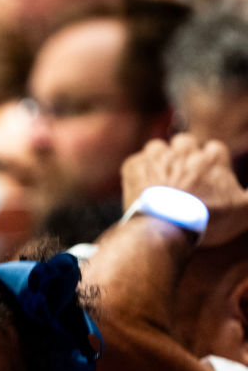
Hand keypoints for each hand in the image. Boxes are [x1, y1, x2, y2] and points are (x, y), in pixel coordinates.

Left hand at [121, 135, 247, 246]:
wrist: (167, 227)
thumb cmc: (208, 219)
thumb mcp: (245, 210)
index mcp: (213, 157)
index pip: (214, 150)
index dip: (210, 163)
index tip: (206, 178)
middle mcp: (185, 150)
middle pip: (185, 143)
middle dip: (184, 155)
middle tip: (181, 177)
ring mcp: (158, 156)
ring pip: (158, 147)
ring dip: (159, 159)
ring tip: (159, 180)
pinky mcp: (134, 165)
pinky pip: (136, 161)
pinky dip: (138, 172)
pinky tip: (142, 187)